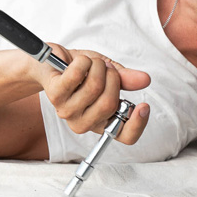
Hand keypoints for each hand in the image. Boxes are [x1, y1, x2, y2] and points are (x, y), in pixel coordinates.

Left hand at [31, 44, 150, 144]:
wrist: (50, 61)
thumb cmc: (80, 70)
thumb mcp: (108, 73)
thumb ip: (126, 79)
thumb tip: (145, 80)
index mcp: (101, 120)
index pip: (123, 135)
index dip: (137, 124)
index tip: (143, 106)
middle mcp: (83, 121)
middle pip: (110, 103)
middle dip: (112, 76)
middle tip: (105, 69)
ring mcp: (67, 111)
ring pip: (94, 87)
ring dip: (97, 65)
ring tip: (90, 63)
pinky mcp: (55, 95)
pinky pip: (76, 76)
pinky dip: (83, 61)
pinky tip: (79, 61)